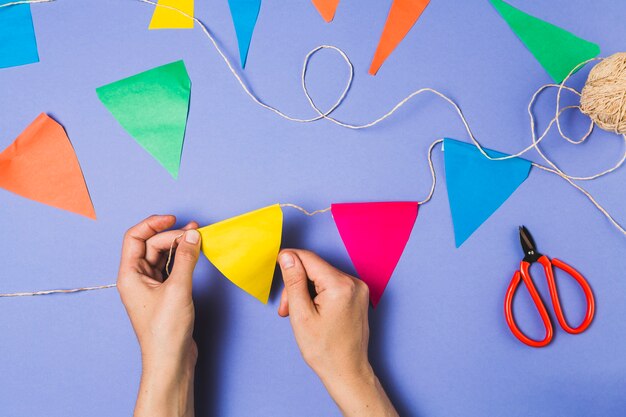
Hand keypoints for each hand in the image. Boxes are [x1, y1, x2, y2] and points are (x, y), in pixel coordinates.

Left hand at [117, 215, 200, 416]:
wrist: (170, 360)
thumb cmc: (166, 331)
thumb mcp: (178, 289)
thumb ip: (186, 258)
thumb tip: (193, 234)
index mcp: (129, 275)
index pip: (135, 238)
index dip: (153, 224)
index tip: (174, 219)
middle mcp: (137, 279)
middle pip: (151, 245)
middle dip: (172, 236)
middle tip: (194, 234)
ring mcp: (150, 287)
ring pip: (162, 256)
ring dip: (178, 246)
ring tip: (197, 238)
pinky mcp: (164, 294)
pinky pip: (171, 268)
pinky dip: (182, 259)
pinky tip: (194, 255)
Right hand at [277, 249, 397, 416]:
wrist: (347, 372)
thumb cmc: (324, 350)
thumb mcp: (301, 315)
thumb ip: (294, 281)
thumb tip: (287, 256)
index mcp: (340, 285)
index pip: (308, 258)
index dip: (289, 262)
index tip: (277, 274)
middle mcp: (354, 282)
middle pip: (314, 269)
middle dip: (296, 285)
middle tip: (286, 309)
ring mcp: (358, 288)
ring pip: (322, 276)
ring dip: (306, 291)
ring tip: (299, 315)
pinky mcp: (358, 295)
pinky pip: (332, 284)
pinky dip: (318, 294)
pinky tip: (313, 312)